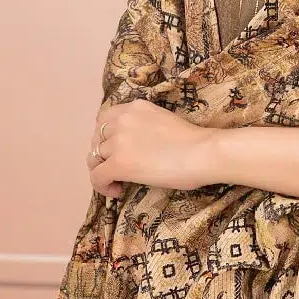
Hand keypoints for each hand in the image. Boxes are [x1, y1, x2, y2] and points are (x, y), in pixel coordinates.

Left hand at [87, 100, 220, 199]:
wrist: (204, 153)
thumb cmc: (195, 142)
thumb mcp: (163, 121)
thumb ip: (144, 127)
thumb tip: (137, 148)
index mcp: (135, 107)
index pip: (105, 119)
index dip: (106, 137)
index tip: (116, 150)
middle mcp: (123, 120)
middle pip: (97, 138)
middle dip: (102, 154)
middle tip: (116, 169)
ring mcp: (119, 141)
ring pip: (94, 157)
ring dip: (103, 170)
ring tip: (118, 183)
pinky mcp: (119, 163)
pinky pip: (97, 176)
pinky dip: (102, 186)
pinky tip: (116, 191)